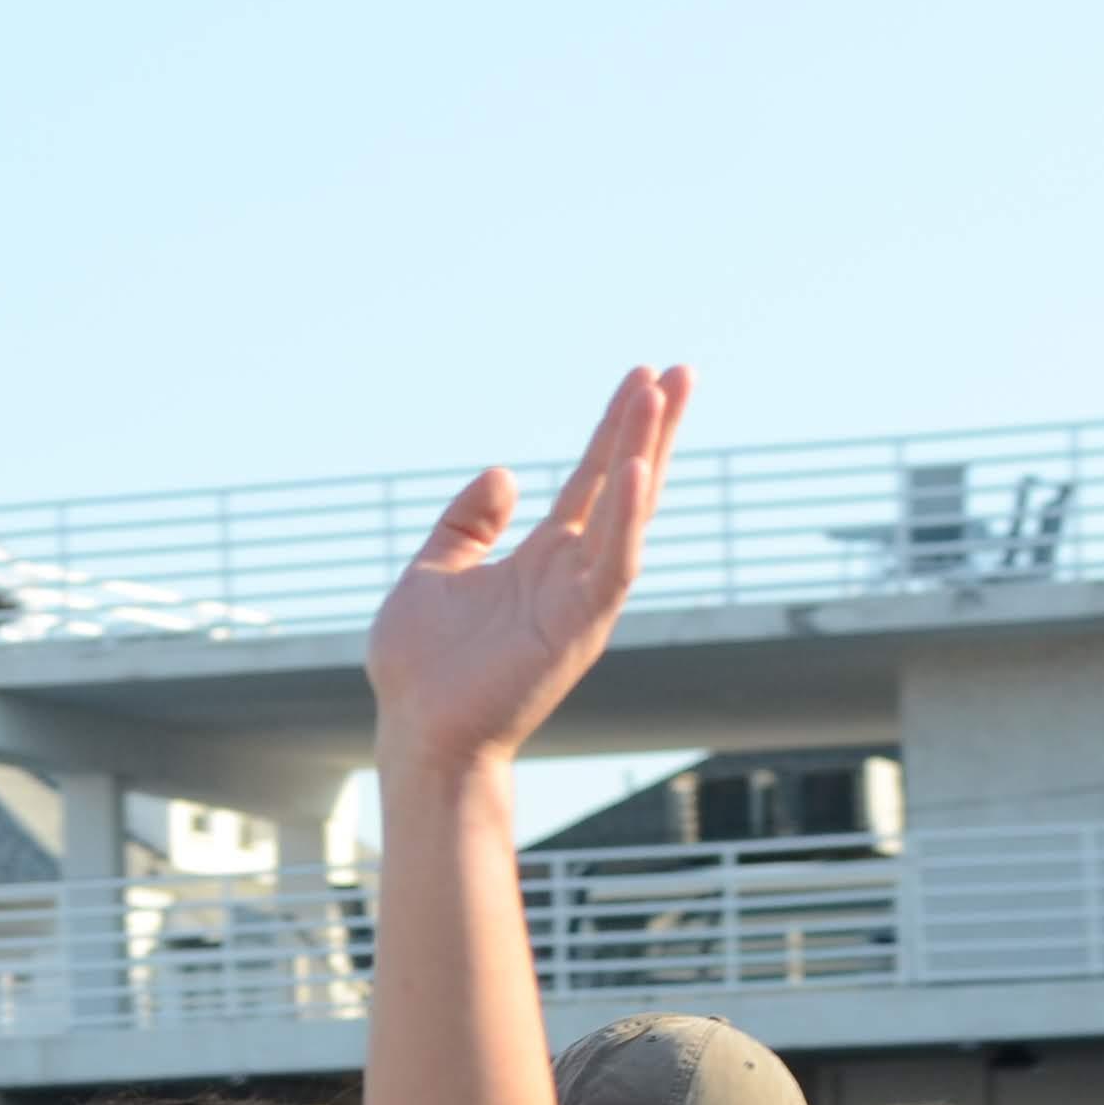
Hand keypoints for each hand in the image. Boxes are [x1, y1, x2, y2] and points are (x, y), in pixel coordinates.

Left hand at [361, 365, 690, 781]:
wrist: (420, 734)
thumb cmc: (421, 670)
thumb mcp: (432, 574)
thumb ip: (466, 524)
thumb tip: (505, 473)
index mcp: (542, 558)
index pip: (591, 479)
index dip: (614, 427)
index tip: (642, 375)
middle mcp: (571, 573)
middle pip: (624, 485)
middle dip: (653, 427)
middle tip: (683, 370)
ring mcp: (580, 599)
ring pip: (627, 513)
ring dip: (646, 453)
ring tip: (662, 396)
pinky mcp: (579, 628)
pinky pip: (614, 566)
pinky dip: (628, 519)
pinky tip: (638, 471)